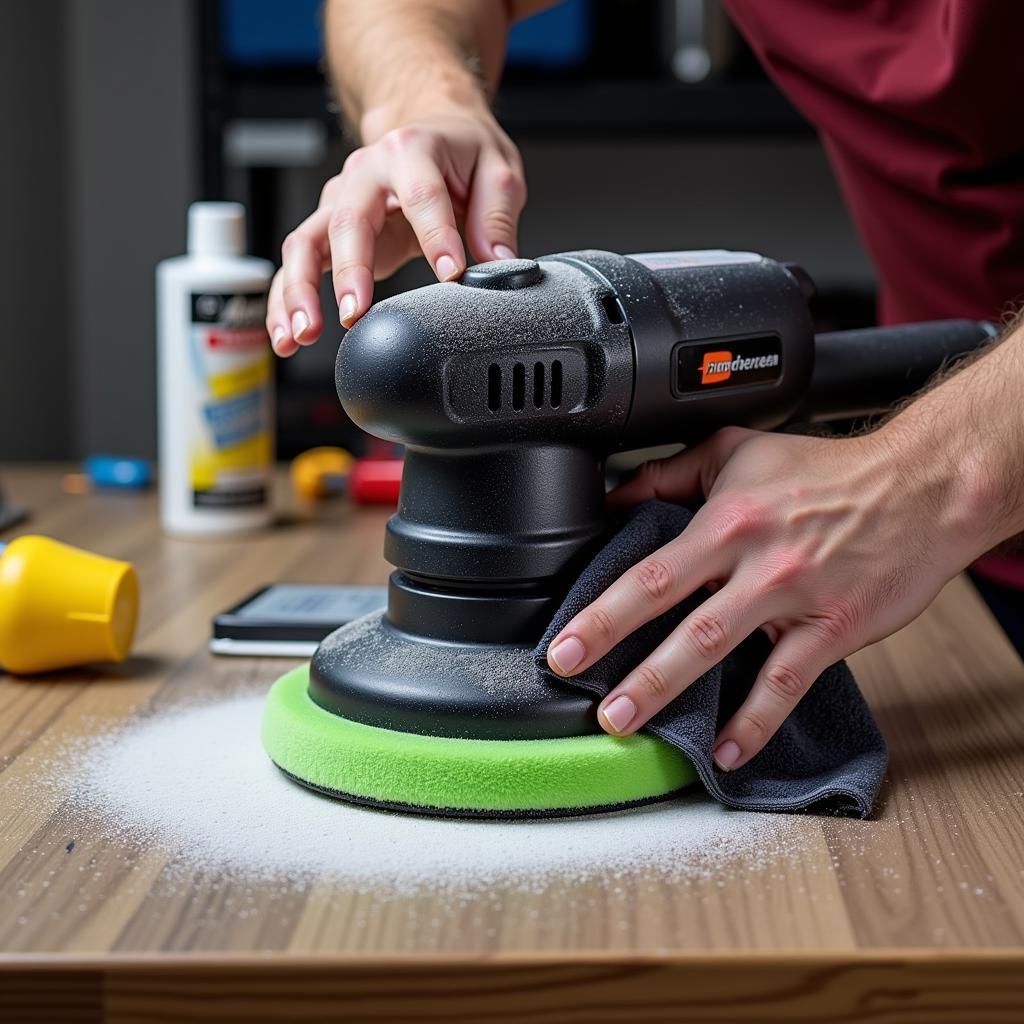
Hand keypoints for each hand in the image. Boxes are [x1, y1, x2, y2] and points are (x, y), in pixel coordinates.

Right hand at [266, 110, 525, 355]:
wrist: (430, 129)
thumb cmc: (460, 151)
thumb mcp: (497, 170)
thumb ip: (498, 216)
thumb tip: (500, 263)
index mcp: (411, 151)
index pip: (421, 195)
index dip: (436, 236)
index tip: (451, 274)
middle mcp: (366, 174)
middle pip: (346, 221)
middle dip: (348, 272)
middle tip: (354, 314)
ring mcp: (341, 202)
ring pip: (305, 243)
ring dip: (298, 291)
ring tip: (303, 333)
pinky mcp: (330, 231)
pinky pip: (299, 266)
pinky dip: (286, 302)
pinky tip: (287, 337)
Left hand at [546, 426, 978, 770]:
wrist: (920, 489)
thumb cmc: (828, 471)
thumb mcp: (739, 452)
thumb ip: (672, 474)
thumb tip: (615, 496)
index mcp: (728, 520)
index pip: (651, 571)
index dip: (602, 611)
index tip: (565, 643)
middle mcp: (756, 562)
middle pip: (676, 618)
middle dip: (622, 660)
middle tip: (583, 693)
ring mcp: (794, 600)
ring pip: (721, 651)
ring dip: (668, 691)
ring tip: (628, 724)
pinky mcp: (833, 631)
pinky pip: (786, 684)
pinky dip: (756, 722)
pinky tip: (728, 752)